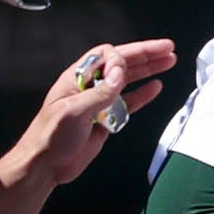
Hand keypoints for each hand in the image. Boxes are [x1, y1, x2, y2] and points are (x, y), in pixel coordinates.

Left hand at [2, 39, 176, 187]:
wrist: (45, 166)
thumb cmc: (49, 137)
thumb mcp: (73, 112)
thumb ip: (99, 93)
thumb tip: (120, 74)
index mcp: (76, 79)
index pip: (104, 56)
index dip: (120, 59)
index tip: (126, 72)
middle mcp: (88, 87)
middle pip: (120, 63)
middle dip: (144, 54)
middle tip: (167, 48)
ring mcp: (98, 103)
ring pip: (127, 80)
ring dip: (148, 70)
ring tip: (168, 61)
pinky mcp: (106, 119)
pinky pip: (128, 102)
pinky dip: (143, 94)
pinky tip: (156, 87)